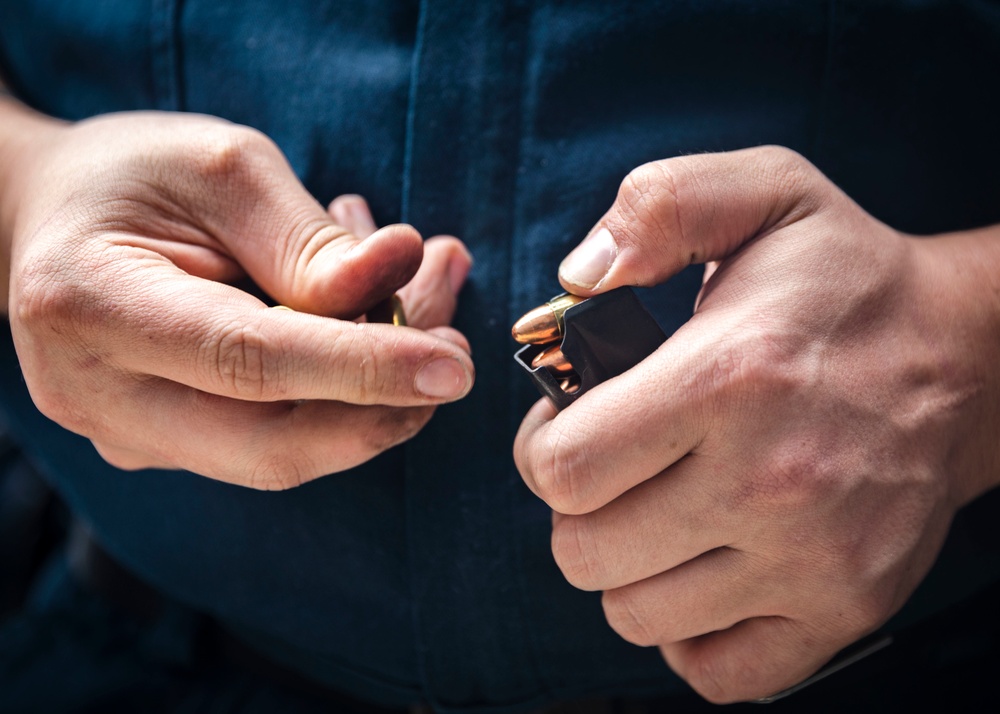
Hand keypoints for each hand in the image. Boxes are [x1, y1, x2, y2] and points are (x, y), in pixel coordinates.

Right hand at [4, 111, 473, 487]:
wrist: (55, 219)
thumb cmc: (133, 176)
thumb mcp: (223, 169)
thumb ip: (307, 239)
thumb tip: (397, 275)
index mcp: (92, 304)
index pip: (247, 360)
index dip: (361, 369)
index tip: (453, 367)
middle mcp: (98, 394)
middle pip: (273, 443)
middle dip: (385, 405)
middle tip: (456, 345)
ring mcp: (129, 435)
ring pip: (286, 449)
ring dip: (375, 393)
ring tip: (422, 300)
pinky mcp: (165, 446)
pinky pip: (274, 438)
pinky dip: (339, 393)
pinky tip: (368, 322)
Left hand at [514, 146, 999, 700]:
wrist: (966, 359)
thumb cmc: (844, 279)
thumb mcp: (761, 193)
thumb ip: (656, 207)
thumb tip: (575, 277)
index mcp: (728, 379)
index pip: (562, 467)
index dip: (540, 448)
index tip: (569, 424)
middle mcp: (771, 482)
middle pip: (584, 552)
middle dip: (576, 509)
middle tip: (612, 469)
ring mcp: (812, 562)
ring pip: (636, 614)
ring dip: (626, 566)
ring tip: (657, 511)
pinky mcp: (844, 610)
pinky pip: (716, 671)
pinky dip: (688, 632)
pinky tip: (701, 568)